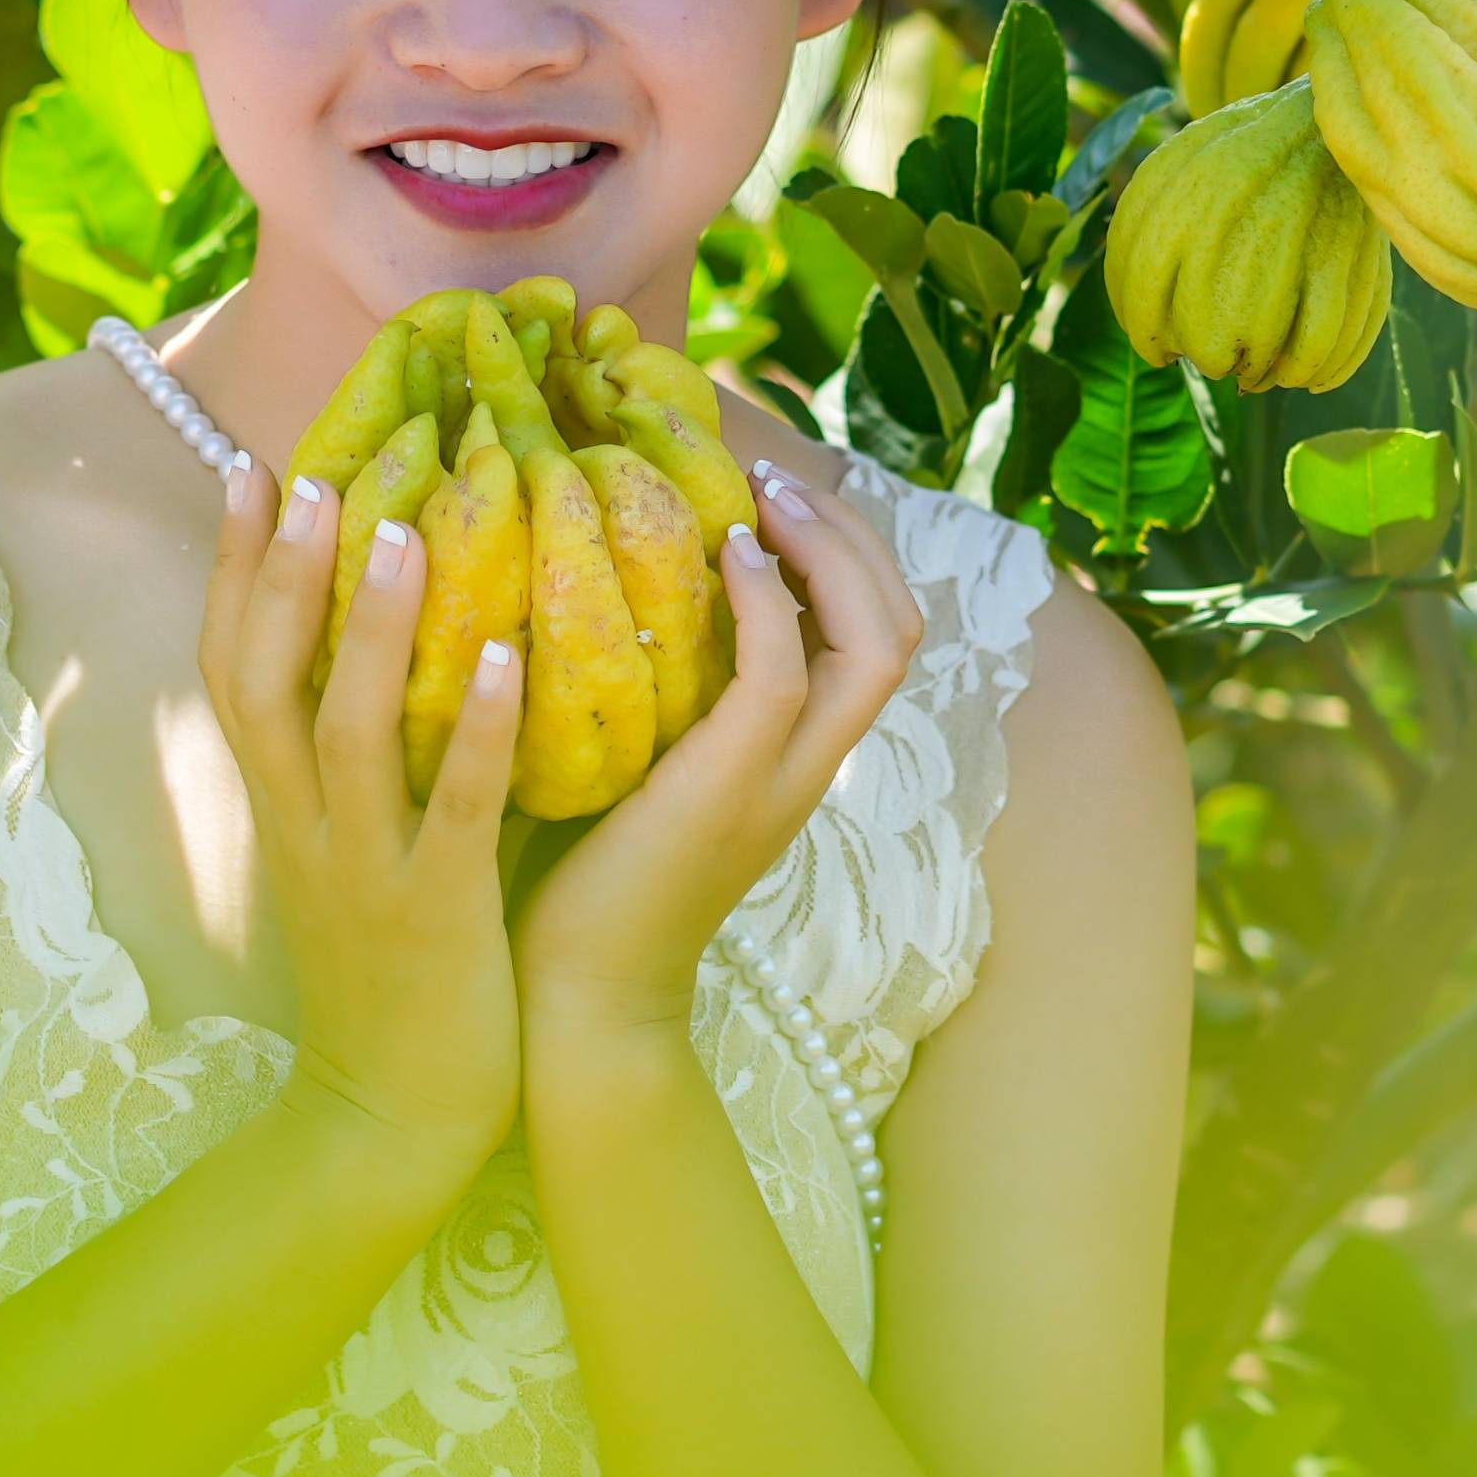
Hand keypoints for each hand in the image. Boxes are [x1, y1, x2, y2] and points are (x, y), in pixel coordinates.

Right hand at [203, 456, 530, 1181]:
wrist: (390, 1116)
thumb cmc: (387, 967)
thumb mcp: (346, 848)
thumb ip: (360, 754)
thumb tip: (390, 638)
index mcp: (282, 804)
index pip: (233, 667)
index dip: (235, 568)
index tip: (251, 468)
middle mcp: (304, 824)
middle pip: (262, 680)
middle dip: (279, 573)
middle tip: (309, 471)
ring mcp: (364, 869)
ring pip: (346, 731)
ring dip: (373, 627)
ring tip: (409, 531)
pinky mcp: (435, 913)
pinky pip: (451, 810)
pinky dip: (471, 731)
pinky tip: (504, 660)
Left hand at [506, 457, 925, 1040]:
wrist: (574, 1001)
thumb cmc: (580, 881)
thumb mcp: (638, 763)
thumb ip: (657, 691)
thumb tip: (613, 586)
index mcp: (796, 757)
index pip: (877, 636)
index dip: (847, 553)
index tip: (772, 494)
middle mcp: (810, 766)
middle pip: (901, 627)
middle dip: (855, 535)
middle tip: (777, 476)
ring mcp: (782, 781)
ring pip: (876, 643)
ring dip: (829, 550)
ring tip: (766, 497)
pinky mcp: (730, 790)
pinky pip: (783, 673)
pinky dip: (767, 600)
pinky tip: (724, 555)